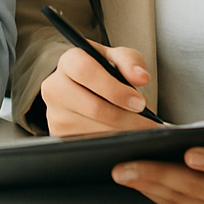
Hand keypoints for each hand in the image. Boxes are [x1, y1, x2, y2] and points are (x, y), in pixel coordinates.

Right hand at [40, 42, 157, 134]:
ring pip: (95, 130)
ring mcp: (55, 113)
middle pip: (93, 107)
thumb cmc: (103, 72)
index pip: (85, 72)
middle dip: (126, 118)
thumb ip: (131, 62)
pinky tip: (121, 133)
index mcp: (68, 61)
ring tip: (138, 127)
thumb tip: (141, 77)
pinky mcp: (59, 134)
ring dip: (122, 132)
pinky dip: (112, 142)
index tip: (138, 102)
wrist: (83, 87)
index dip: (114, 89)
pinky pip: (91, 143)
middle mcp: (55, 87)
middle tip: (148, 122)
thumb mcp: (117, 59)